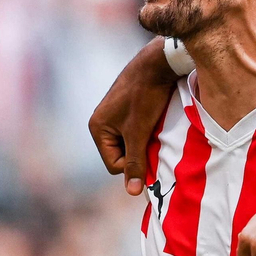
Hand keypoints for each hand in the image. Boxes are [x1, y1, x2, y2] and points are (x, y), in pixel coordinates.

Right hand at [89, 40, 178, 195]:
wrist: (158, 62)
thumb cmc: (146, 97)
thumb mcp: (140, 134)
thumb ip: (135, 163)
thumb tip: (132, 193)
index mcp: (97, 128)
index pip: (114, 165)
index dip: (133, 164)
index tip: (148, 151)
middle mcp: (101, 121)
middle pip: (121, 154)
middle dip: (139, 152)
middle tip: (153, 139)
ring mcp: (114, 113)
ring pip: (131, 142)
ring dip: (144, 142)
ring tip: (156, 129)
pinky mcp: (128, 107)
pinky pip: (135, 130)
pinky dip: (147, 130)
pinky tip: (157, 121)